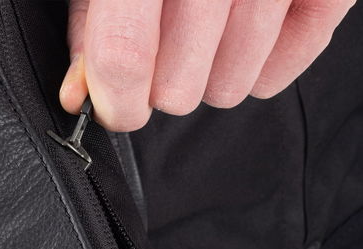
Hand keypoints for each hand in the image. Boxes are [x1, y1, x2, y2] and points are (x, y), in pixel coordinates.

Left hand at [59, 0, 355, 130]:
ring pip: (228, 88)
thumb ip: (91, 26)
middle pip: (178, 90)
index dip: (116, 102)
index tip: (117, 108)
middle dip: (163, 86)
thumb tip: (81, 94)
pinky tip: (241, 34)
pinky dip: (257, 66)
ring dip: (208, 74)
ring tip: (206, 34)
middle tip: (166, 50)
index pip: (125, 57)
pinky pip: (281, 67)